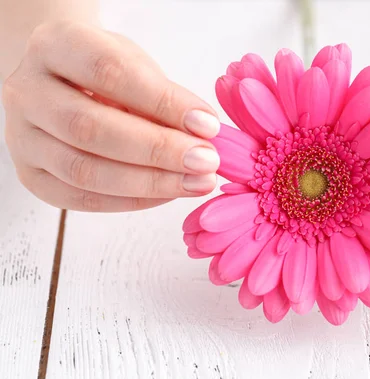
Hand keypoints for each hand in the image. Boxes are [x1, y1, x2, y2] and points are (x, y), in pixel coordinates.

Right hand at [2, 21, 220, 211]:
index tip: (208, 125)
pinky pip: (81, 199)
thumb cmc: (105, 71)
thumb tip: (203, 134)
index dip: (164, 102)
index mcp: (54, 46)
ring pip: (83, 171)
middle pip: (91, 129)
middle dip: (158, 150)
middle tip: (206, 161)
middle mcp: (26, 91)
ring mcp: (21, 138)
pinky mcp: (31, 176)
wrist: (60, 82)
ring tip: (196, 183)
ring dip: (149, 183)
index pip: (109, 73)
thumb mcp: (134, 64)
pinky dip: (131, 201)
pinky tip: (168, 194)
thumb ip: (161, 95)